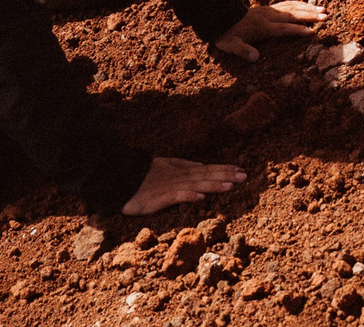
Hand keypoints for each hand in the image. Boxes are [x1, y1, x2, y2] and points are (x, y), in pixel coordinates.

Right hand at [122, 155, 246, 215]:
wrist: (119, 177)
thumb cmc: (142, 174)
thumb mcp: (165, 165)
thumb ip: (183, 165)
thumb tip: (202, 165)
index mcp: (181, 170)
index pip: (207, 169)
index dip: (224, 169)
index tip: (241, 170)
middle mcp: (179, 177)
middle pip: (205, 176)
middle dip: (226, 176)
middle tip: (245, 176)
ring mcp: (170, 187)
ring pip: (195, 185)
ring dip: (213, 185)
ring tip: (230, 185)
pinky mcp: (159, 198)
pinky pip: (175, 197)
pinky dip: (188, 196)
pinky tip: (200, 198)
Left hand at [211, 0, 324, 61]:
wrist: (220, 16)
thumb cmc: (226, 34)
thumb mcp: (231, 45)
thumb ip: (243, 51)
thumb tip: (255, 58)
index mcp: (262, 27)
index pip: (283, 29)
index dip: (297, 30)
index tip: (312, 32)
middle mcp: (268, 16)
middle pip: (293, 15)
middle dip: (310, 16)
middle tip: (326, 16)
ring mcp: (269, 10)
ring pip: (292, 7)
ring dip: (308, 8)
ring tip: (322, 8)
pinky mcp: (268, 8)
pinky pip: (287, 4)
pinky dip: (298, 4)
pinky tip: (306, 4)